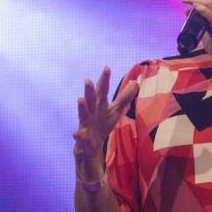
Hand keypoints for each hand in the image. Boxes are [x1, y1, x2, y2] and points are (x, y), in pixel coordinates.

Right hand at [73, 66, 138, 180]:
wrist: (90, 145)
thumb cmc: (102, 123)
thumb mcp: (115, 110)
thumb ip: (124, 97)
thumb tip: (135, 82)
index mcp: (99, 104)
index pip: (102, 90)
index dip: (104, 79)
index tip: (106, 67)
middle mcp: (91, 111)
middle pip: (91, 99)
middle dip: (89, 90)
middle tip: (88, 80)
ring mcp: (85, 124)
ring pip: (83, 114)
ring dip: (81, 107)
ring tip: (79, 99)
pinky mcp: (83, 138)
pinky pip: (80, 136)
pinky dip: (78, 135)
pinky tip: (76, 134)